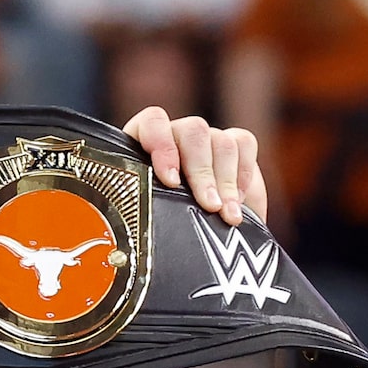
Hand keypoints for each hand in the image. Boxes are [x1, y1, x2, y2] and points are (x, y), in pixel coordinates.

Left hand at [120, 105, 266, 223]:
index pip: (152, 123)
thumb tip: (123, 235)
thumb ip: (138, 210)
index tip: (171, 182)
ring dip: (226, 181)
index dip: (163, 147)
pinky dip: (243, 174)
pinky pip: (244, 143)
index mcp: (140, 146)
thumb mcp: (143, 222)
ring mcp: (205, 140)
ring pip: (220, 140)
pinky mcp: (235, 148)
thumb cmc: (158, 234)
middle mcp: (174, 137)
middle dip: (202, 173)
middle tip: (209, 206)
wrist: (195, 244)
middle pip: (193, 131)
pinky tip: (237, 202)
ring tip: (226, 215)